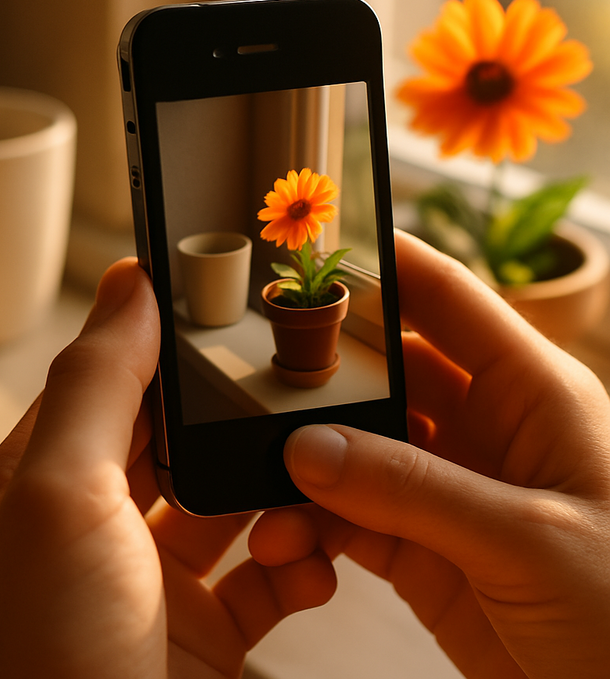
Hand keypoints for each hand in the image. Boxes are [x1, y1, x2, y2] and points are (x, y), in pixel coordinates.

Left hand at [0, 258, 335, 678]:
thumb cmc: (62, 660)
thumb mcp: (61, 499)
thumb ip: (96, 384)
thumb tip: (128, 284)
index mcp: (45, 481)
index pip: (109, 377)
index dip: (163, 337)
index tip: (226, 303)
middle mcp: (97, 524)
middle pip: (180, 434)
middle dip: (237, 419)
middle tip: (292, 391)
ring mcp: (154, 577)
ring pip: (234, 498)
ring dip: (280, 492)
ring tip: (312, 491)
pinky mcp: (206, 626)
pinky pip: (267, 570)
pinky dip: (301, 561)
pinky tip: (314, 562)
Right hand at [251, 231, 609, 678]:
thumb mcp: (530, 540)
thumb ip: (412, 490)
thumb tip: (309, 448)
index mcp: (532, 394)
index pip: (448, 300)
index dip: (387, 262)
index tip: (321, 243)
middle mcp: (485, 431)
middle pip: (386, 375)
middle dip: (323, 376)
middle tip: (260, 376)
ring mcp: (449, 491)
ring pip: (358, 451)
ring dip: (308, 466)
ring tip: (266, 484)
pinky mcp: (424, 550)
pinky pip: (351, 518)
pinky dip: (312, 525)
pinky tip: (286, 537)